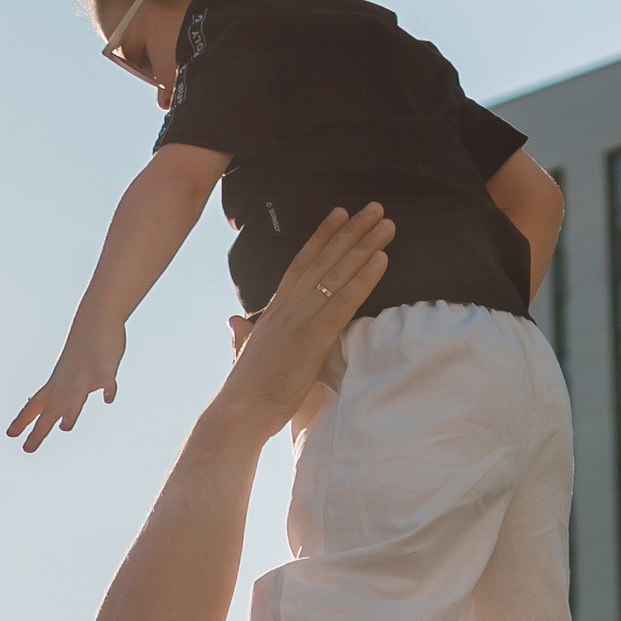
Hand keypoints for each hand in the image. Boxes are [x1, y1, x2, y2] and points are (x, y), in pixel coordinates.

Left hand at [8, 319, 127, 453]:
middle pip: (52, 407)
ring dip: (71, 410)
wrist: (96, 316)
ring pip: (77, 394)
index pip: (36, 404)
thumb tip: (44, 405)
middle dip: (40, 429)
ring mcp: (86, 373)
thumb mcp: (66, 371)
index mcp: (58, 383)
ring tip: (66, 428)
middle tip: (27, 449)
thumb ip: (58, 391)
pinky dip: (107, 388)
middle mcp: (67, 380)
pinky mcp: (105, 364)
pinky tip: (108, 399)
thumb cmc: (82, 347)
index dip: (23, 419)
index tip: (10, 434)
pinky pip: (107, 378)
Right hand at [207, 205, 392, 443]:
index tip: (339, 214)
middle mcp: (287, 308)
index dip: (322, 237)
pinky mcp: (314, 337)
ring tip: (386, 224)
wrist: (239, 412)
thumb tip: (234, 321)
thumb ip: (243, 334)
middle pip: (324, 260)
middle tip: (374, 208)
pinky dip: (364, 278)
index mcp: (273, 312)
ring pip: (337, 273)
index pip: (301, 264)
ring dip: (364, 246)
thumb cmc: (244, 392)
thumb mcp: (244, 354)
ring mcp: (300, 319)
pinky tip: (381, 259)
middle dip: (351, 231)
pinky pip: (344, 301)